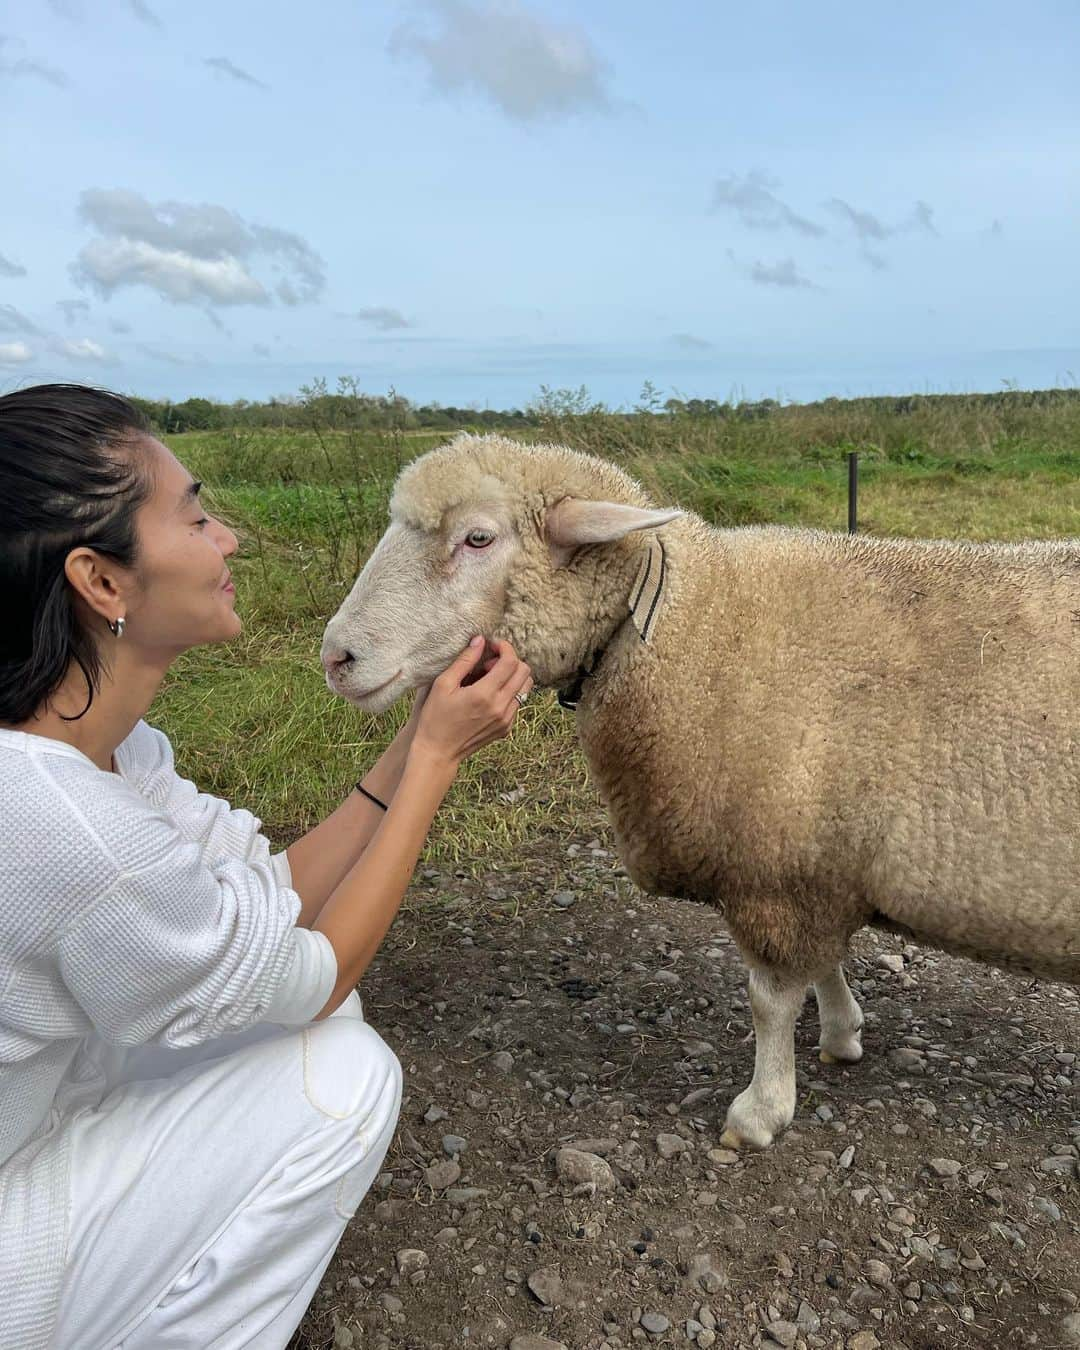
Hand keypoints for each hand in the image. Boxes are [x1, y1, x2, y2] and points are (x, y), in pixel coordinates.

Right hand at [411, 636, 531, 768]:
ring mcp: (506, 720)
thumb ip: (464, 661)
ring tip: (489, 679)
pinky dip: (508, 692)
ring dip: (511, 676)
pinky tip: (488, 695)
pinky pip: (518, 703)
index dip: (505, 647)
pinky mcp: (506, 729)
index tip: (492, 645)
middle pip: (524, 672)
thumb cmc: (435, 717)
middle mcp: (500, 708)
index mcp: (484, 694)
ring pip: (526, 688)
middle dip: (510, 660)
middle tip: (488, 663)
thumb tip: (480, 640)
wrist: (438, 752)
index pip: (511, 662)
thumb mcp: (443, 684)